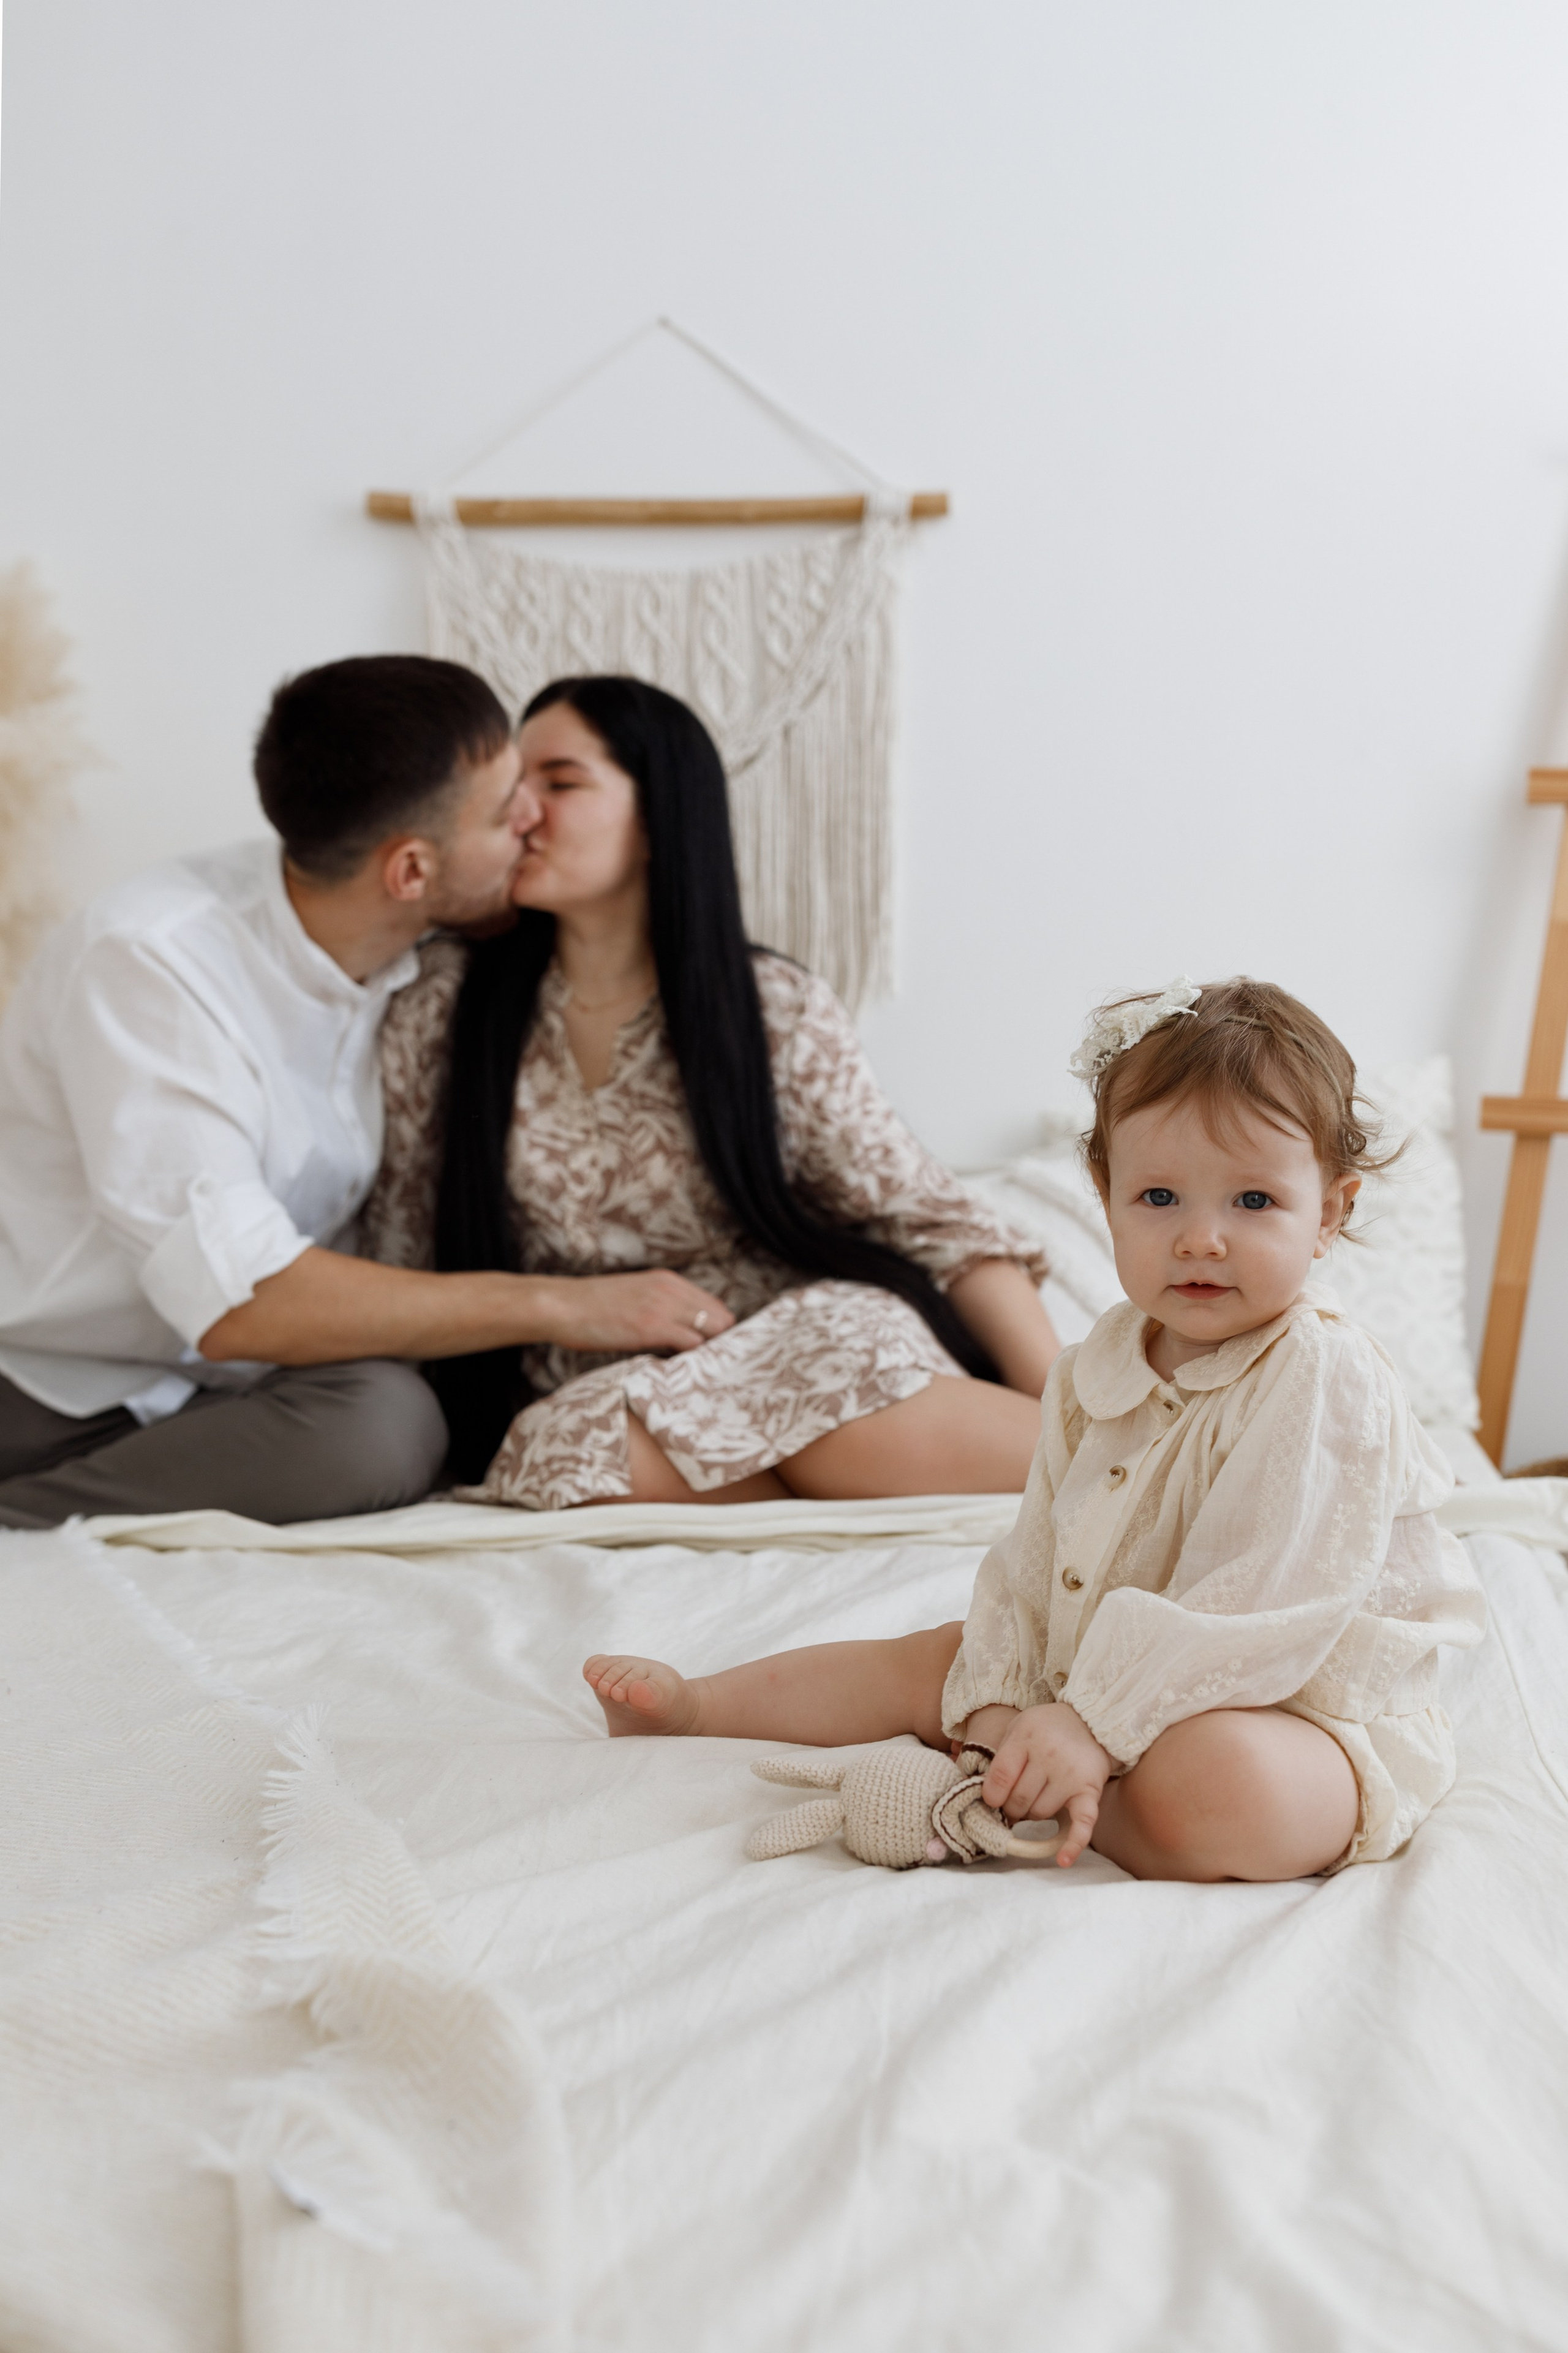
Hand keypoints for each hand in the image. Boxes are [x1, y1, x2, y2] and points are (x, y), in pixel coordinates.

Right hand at [537, 1270, 735, 1355]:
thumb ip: (659, 1308)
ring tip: (701, 1373)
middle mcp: (672, 1290)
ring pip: (714, 1330)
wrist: (560, 1305)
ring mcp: (664, 1307)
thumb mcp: (634, 1297)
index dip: (717, 1332)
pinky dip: (695, 1360)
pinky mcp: (652, 1327)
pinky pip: (692, 1344)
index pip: (714, 1306)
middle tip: (711, 1368)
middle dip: (721, 1343)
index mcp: (668, 1281)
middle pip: (722, 1318)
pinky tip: (685, 1373)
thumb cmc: (590, 1307)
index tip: (712, 1353)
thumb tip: (678, 1334)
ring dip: (712, 1353)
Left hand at [969, 1701, 1115, 1867]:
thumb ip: (1001, 1757)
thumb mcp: (1017, 1729)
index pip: (1001, 1776)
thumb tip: (984, 1797)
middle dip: (1011, 1806)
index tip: (991, 1799)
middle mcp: (1050, 1755)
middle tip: (1013, 1801)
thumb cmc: (1045, 1730)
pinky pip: (1082, 1822)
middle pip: (1019, 1799)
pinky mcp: (1090, 1791)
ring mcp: (1071, 1775)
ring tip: (1035, 1798)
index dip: (991, 1795)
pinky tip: (1062, 1860)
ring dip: (1032, 1813)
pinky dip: (1073, 1844)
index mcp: (1027, 1736)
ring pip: (1040, 1813)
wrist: (1089, 1722)